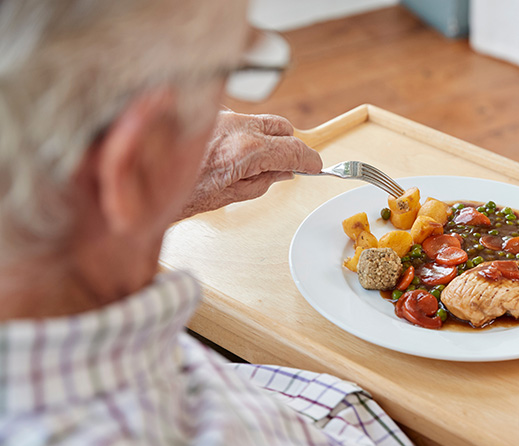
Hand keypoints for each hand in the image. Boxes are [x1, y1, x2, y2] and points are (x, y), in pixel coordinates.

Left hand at [180, 111, 321, 218]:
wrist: (142, 183)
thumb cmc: (181, 195)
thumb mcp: (232, 197)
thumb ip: (265, 181)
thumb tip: (284, 172)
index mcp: (247, 151)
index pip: (294, 149)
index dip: (309, 160)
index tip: (315, 166)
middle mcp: (237, 127)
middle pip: (283, 127)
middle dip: (290, 144)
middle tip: (287, 164)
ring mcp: (221, 117)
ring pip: (260, 120)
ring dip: (266, 137)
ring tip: (255, 161)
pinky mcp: (207, 114)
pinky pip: (236, 119)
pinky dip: (241, 132)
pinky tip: (229, 151)